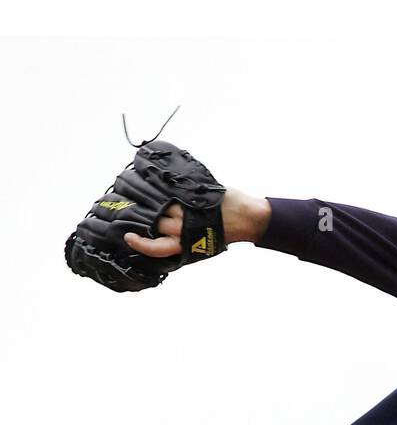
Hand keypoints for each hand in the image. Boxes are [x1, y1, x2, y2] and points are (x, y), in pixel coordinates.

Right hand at [123, 189, 271, 256]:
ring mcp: (188, 210)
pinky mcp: (193, 195)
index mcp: (184, 245)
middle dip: (139, 213)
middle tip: (124, 205)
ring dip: (145, 194)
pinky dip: (160, 183)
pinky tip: (149, 176)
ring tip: (131, 186)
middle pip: (154, 221)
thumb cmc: (222, 233)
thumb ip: (181, 243)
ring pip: (159, 202)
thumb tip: (160, 238)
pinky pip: (170, 188)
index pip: (157, 248)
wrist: (245, 217)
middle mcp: (184, 229)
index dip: (141, 244)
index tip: (128, 237)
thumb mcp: (200, 246)